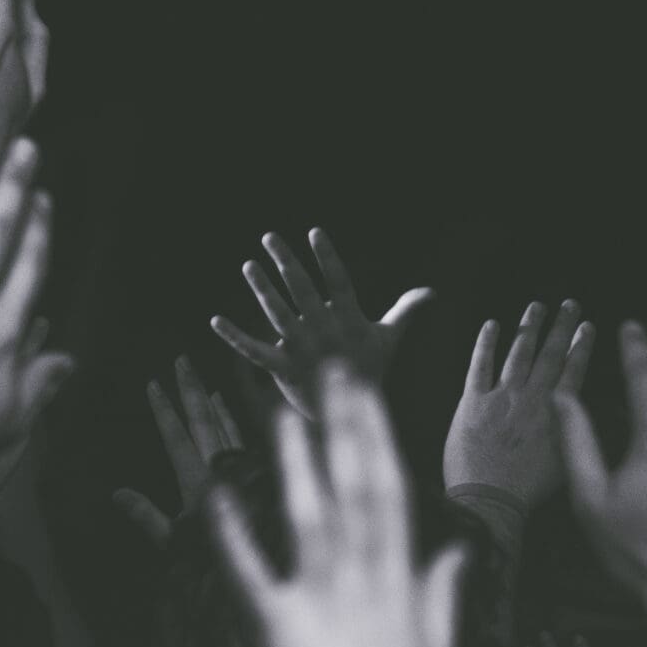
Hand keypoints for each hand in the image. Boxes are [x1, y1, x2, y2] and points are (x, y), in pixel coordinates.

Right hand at [112, 354, 243, 544]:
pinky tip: (226, 405)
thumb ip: (147, 515)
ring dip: (211, 399)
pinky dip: (232, 418)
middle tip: (181, 360)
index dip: (163, 410)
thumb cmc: (215, 562)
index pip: (175, 437)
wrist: (268, 564)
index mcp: (197, 482)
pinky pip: (244, 437)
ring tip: (200, 380)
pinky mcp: (260, 473)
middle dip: (189, 389)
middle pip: (202, 420)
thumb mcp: (174, 543)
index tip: (153, 384)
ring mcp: (243, 468)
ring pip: (225, 424)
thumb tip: (116, 493)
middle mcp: (220, 468)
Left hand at [210, 363, 468, 646]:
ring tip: (278, 413)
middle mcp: (368, 583)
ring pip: (312, 518)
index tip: (365, 392)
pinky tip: (213, 498)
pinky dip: (232, 536)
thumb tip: (456, 549)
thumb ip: (443, 592)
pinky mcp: (283, 637)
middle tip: (330, 372)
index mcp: (401, 583)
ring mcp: (326, 607)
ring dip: (296, 462)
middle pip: (358, 489)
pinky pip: (252, 576)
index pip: (391, 492)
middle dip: (344, 426)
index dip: (376, 436)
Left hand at [211, 228, 431, 415]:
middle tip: (269, 236)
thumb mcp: (389, 338)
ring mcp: (302, 349)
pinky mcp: (281, 368)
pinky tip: (216, 320)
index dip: (327, 257)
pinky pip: (254, 351)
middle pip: (302, 291)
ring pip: (277, 314)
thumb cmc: (369, 369)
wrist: (352, 415)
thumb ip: (405, 310)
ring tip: (248, 265)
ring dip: (262, 289)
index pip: (338, 282)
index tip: (314, 232)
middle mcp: (323, 331)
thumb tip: (430, 291)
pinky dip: (234, 337)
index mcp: (348, 320)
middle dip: (285, 262)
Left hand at [444, 299, 591, 506]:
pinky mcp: (472, 403)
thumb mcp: (567, 463)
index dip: (582, 346)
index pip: (574, 371)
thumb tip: (583, 412)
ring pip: (518, 353)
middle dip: (561, 327)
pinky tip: (492, 324)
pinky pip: (479, 366)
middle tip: (570, 303)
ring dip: (529, 328)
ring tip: (537, 307)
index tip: (588, 326)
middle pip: (549, 355)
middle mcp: (531, 399)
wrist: (489, 501)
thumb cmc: (528, 490)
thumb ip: (574, 432)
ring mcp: (501, 398)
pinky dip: (486, 344)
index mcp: (556, 414)